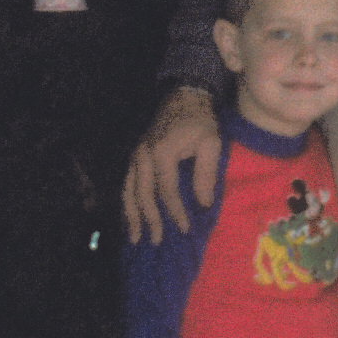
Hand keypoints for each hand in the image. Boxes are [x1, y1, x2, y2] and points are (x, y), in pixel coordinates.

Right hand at [122, 86, 219, 243]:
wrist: (183, 97)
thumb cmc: (200, 122)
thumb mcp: (211, 143)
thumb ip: (206, 173)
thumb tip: (203, 204)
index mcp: (162, 153)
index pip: (167, 191)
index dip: (175, 211)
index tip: (185, 229)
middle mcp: (143, 156)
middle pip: (143, 194)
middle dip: (149, 219)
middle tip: (157, 241)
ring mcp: (136, 155)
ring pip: (128, 190)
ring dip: (131, 215)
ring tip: (135, 238)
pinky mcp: (135, 155)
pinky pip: (126, 183)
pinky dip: (127, 202)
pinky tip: (129, 217)